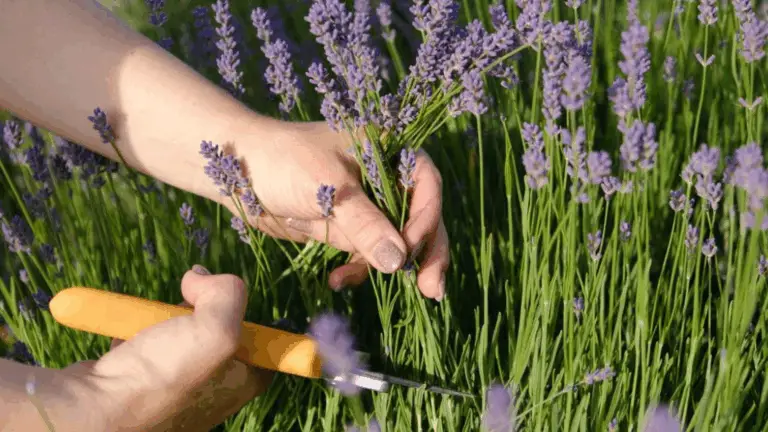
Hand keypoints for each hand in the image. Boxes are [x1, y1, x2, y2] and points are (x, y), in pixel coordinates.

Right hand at [63, 266, 272, 430]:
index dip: (245, 315)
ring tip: (149, 321)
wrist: (92, 412)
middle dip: (198, 309)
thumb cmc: (161, 377)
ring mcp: (172, 390)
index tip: (224, 300)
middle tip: (183, 303)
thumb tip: (201, 276)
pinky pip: (144, 347)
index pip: (260, 343)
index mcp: (240, 384)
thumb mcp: (215, 329)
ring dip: (162, 319)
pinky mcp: (138, 384)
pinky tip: (126, 334)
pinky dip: (135, 333)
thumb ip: (227, 294)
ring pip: (177, 335)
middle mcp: (211, 391)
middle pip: (215, 332)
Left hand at [239, 121, 449, 299]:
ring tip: (353, 282)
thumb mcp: (328, 189)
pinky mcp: (348, 227)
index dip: (426, 218)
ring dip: (385, 267)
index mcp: (387, 150)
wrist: (236, 171)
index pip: (426, 184)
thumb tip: (399, 261)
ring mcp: (367, 204)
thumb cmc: (282, 161)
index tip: (410, 249)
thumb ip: (366, 224)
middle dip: (425, 253)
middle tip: (431, 290)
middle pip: (421, 217)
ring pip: (396, 241)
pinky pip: (367, 253)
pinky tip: (336, 281)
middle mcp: (384, 176)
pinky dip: (357, 270)